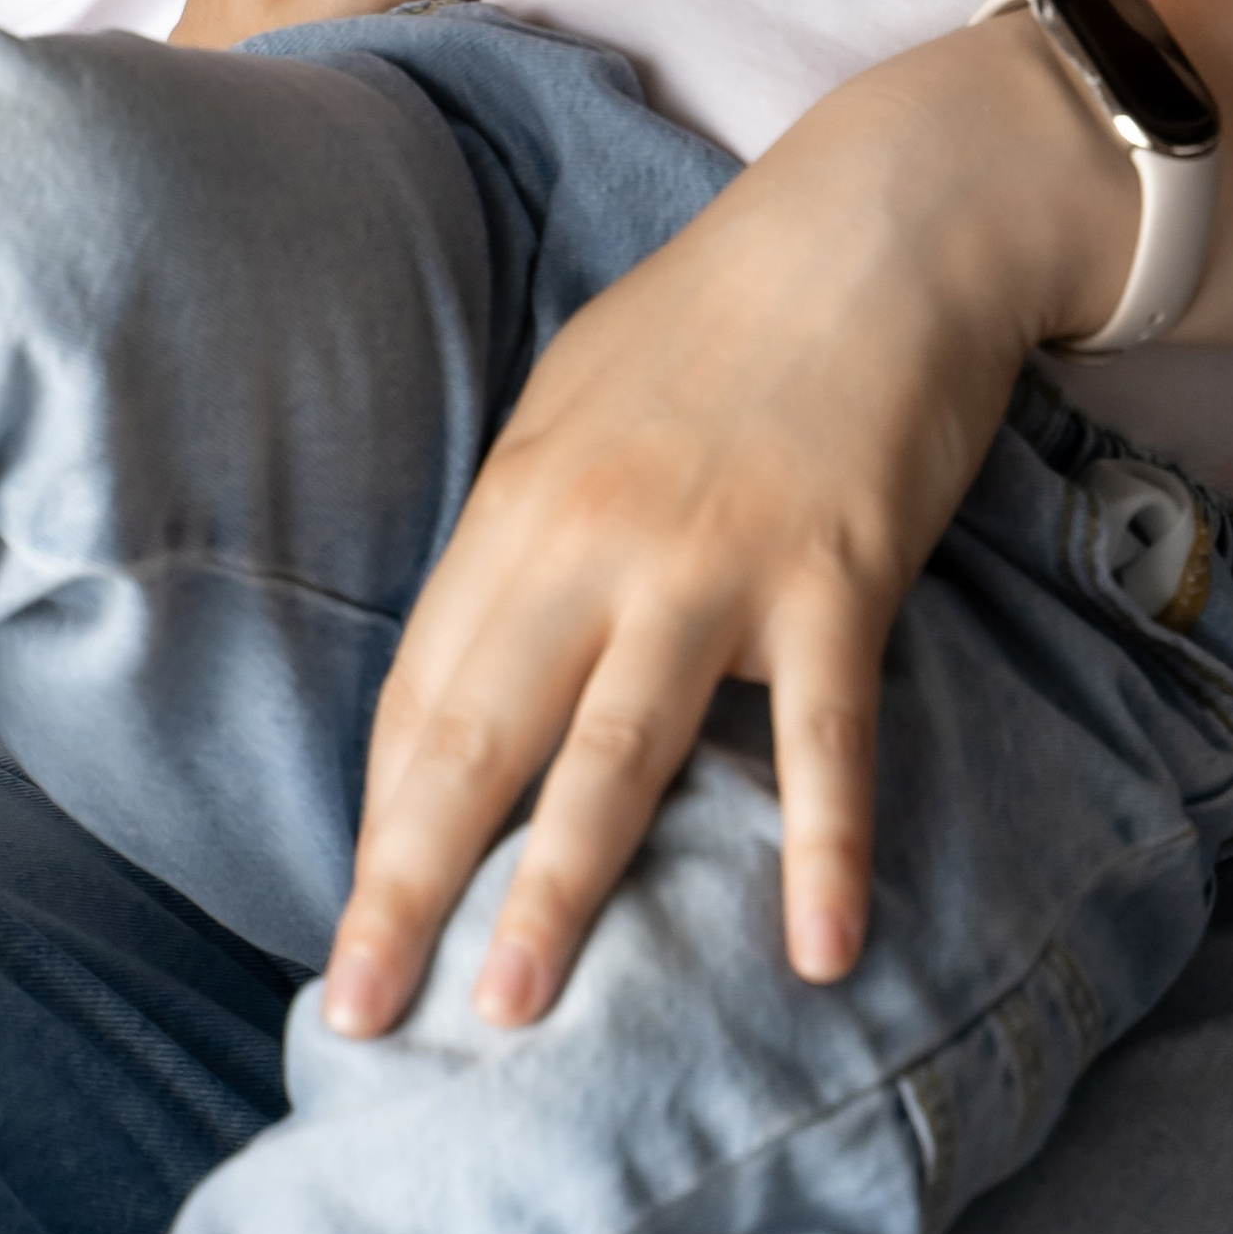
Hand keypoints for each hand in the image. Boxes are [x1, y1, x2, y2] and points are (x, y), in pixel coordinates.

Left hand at [320, 9, 1136, 1038]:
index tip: (356, 923)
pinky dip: (823, 847)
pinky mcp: (838, 573)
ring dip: (561, 889)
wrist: (876, 220)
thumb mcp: (582, 402)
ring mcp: (716, 561)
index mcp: (521, 499)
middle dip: (407, 884)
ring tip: (507, 1012)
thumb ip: (532, 530)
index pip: (424, 689)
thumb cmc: (722, 313)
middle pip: (480, 735)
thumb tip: (485, 658)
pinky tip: (817, 954)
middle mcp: (594, 540)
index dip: (385, 817)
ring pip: (617, 751)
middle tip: (359, 1014)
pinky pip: (824, 736)